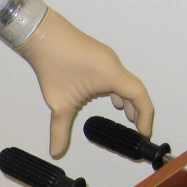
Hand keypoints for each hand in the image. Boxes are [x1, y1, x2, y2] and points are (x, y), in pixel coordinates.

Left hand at [17, 9, 152, 156]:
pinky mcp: (97, 56)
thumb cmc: (53, 64)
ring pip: (123, 81)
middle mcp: (114, 64)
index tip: (144, 133)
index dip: (145, 116)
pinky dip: (116, 89)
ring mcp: (106, 58)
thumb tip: (57, 152)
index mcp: (112, 75)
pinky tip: (109, 98)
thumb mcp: (58, 103)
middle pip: (134, 89)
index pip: (139, 96)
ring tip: (125, 115)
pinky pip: (114, 75)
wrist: (41, 34)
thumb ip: (60, 130)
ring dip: (127, 99)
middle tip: (137, 128)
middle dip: (137, 110)